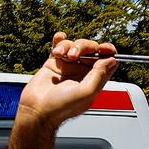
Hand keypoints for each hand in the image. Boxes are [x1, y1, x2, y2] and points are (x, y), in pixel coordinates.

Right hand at [4, 34, 119, 148]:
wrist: (37, 110)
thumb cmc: (60, 108)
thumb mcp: (86, 93)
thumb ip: (99, 75)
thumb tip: (111, 60)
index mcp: (93, 81)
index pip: (107, 62)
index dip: (108, 52)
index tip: (103, 48)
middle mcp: (82, 73)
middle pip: (91, 49)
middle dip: (84, 47)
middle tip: (74, 55)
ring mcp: (68, 67)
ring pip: (74, 46)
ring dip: (68, 45)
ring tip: (60, 54)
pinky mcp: (54, 63)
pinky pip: (59, 46)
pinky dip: (60, 40)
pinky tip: (59, 38)